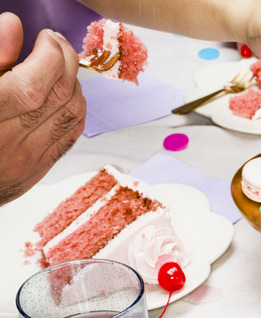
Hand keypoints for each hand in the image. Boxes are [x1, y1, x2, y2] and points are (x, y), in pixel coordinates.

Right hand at [0, 13, 85, 205]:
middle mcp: (5, 141)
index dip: (50, 55)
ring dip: (74, 84)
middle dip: (66, 62)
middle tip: (57, 45)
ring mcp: (24, 159)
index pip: (34, 84)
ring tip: (61, 67)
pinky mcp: (35, 170)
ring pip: (70, 114)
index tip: (46, 37)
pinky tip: (65, 94)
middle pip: (58, 96)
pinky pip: (70, 135)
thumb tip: (13, 25)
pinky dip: (75, 109)